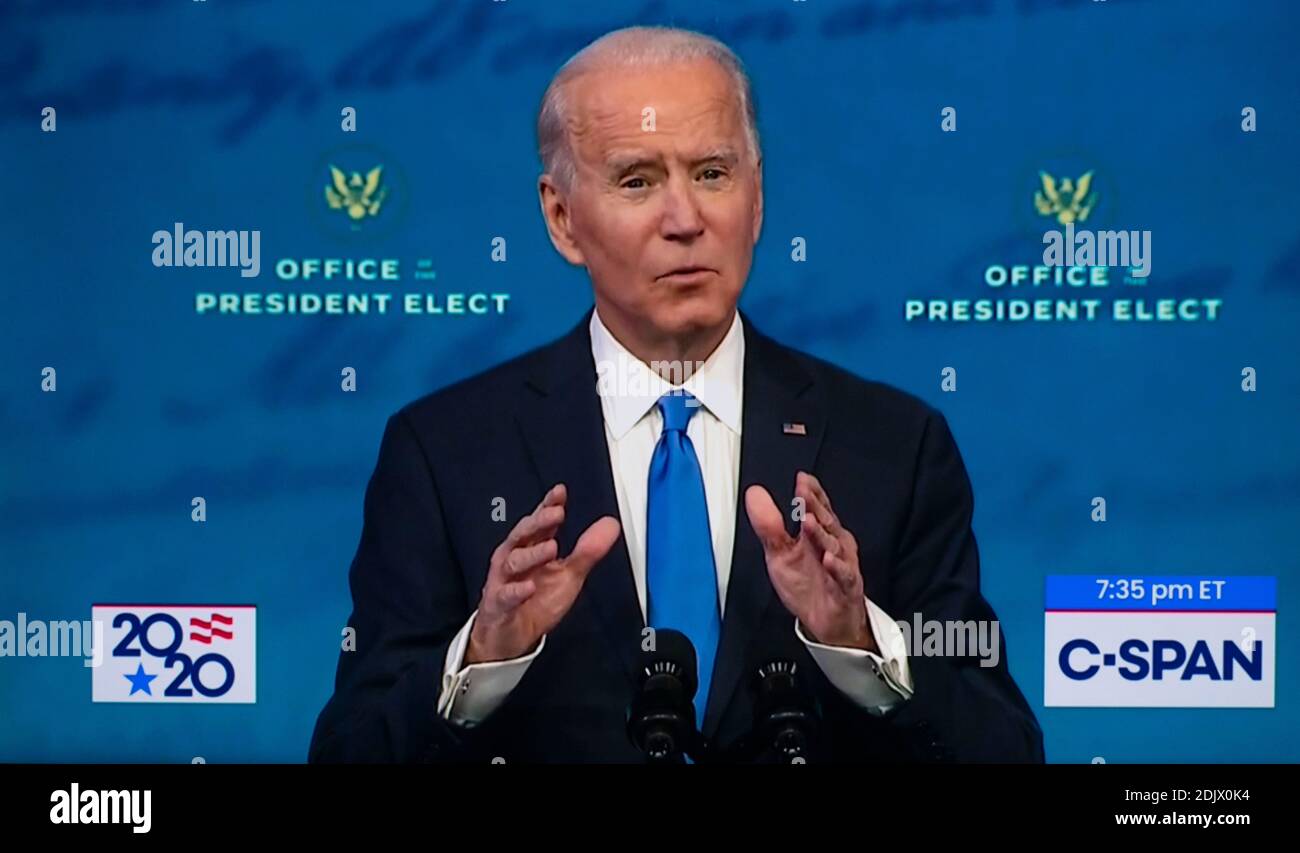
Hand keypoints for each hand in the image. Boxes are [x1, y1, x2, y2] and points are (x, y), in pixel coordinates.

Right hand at [466, 484, 621, 663]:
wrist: (511, 635)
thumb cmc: (536, 600)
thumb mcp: (569, 575)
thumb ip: (588, 551)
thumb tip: (610, 525)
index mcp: (532, 547)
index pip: (540, 522)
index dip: (549, 505)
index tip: (560, 493)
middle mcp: (515, 558)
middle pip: (523, 534)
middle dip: (539, 522)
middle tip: (556, 513)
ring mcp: (504, 580)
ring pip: (514, 561)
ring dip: (532, 553)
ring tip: (550, 547)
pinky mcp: (498, 604)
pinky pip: (506, 595)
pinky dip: (516, 590)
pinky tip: (529, 587)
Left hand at [744, 471, 876, 651]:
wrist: (825, 621)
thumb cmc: (807, 584)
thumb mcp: (779, 553)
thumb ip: (768, 525)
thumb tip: (754, 494)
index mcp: (818, 533)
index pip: (816, 508)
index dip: (810, 493)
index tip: (801, 479)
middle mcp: (833, 544)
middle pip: (824, 521)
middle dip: (814, 506)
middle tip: (803, 492)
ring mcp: (842, 564)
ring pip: (833, 545)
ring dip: (820, 533)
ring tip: (808, 521)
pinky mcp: (846, 588)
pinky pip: (843, 575)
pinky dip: (837, 567)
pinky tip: (829, 559)